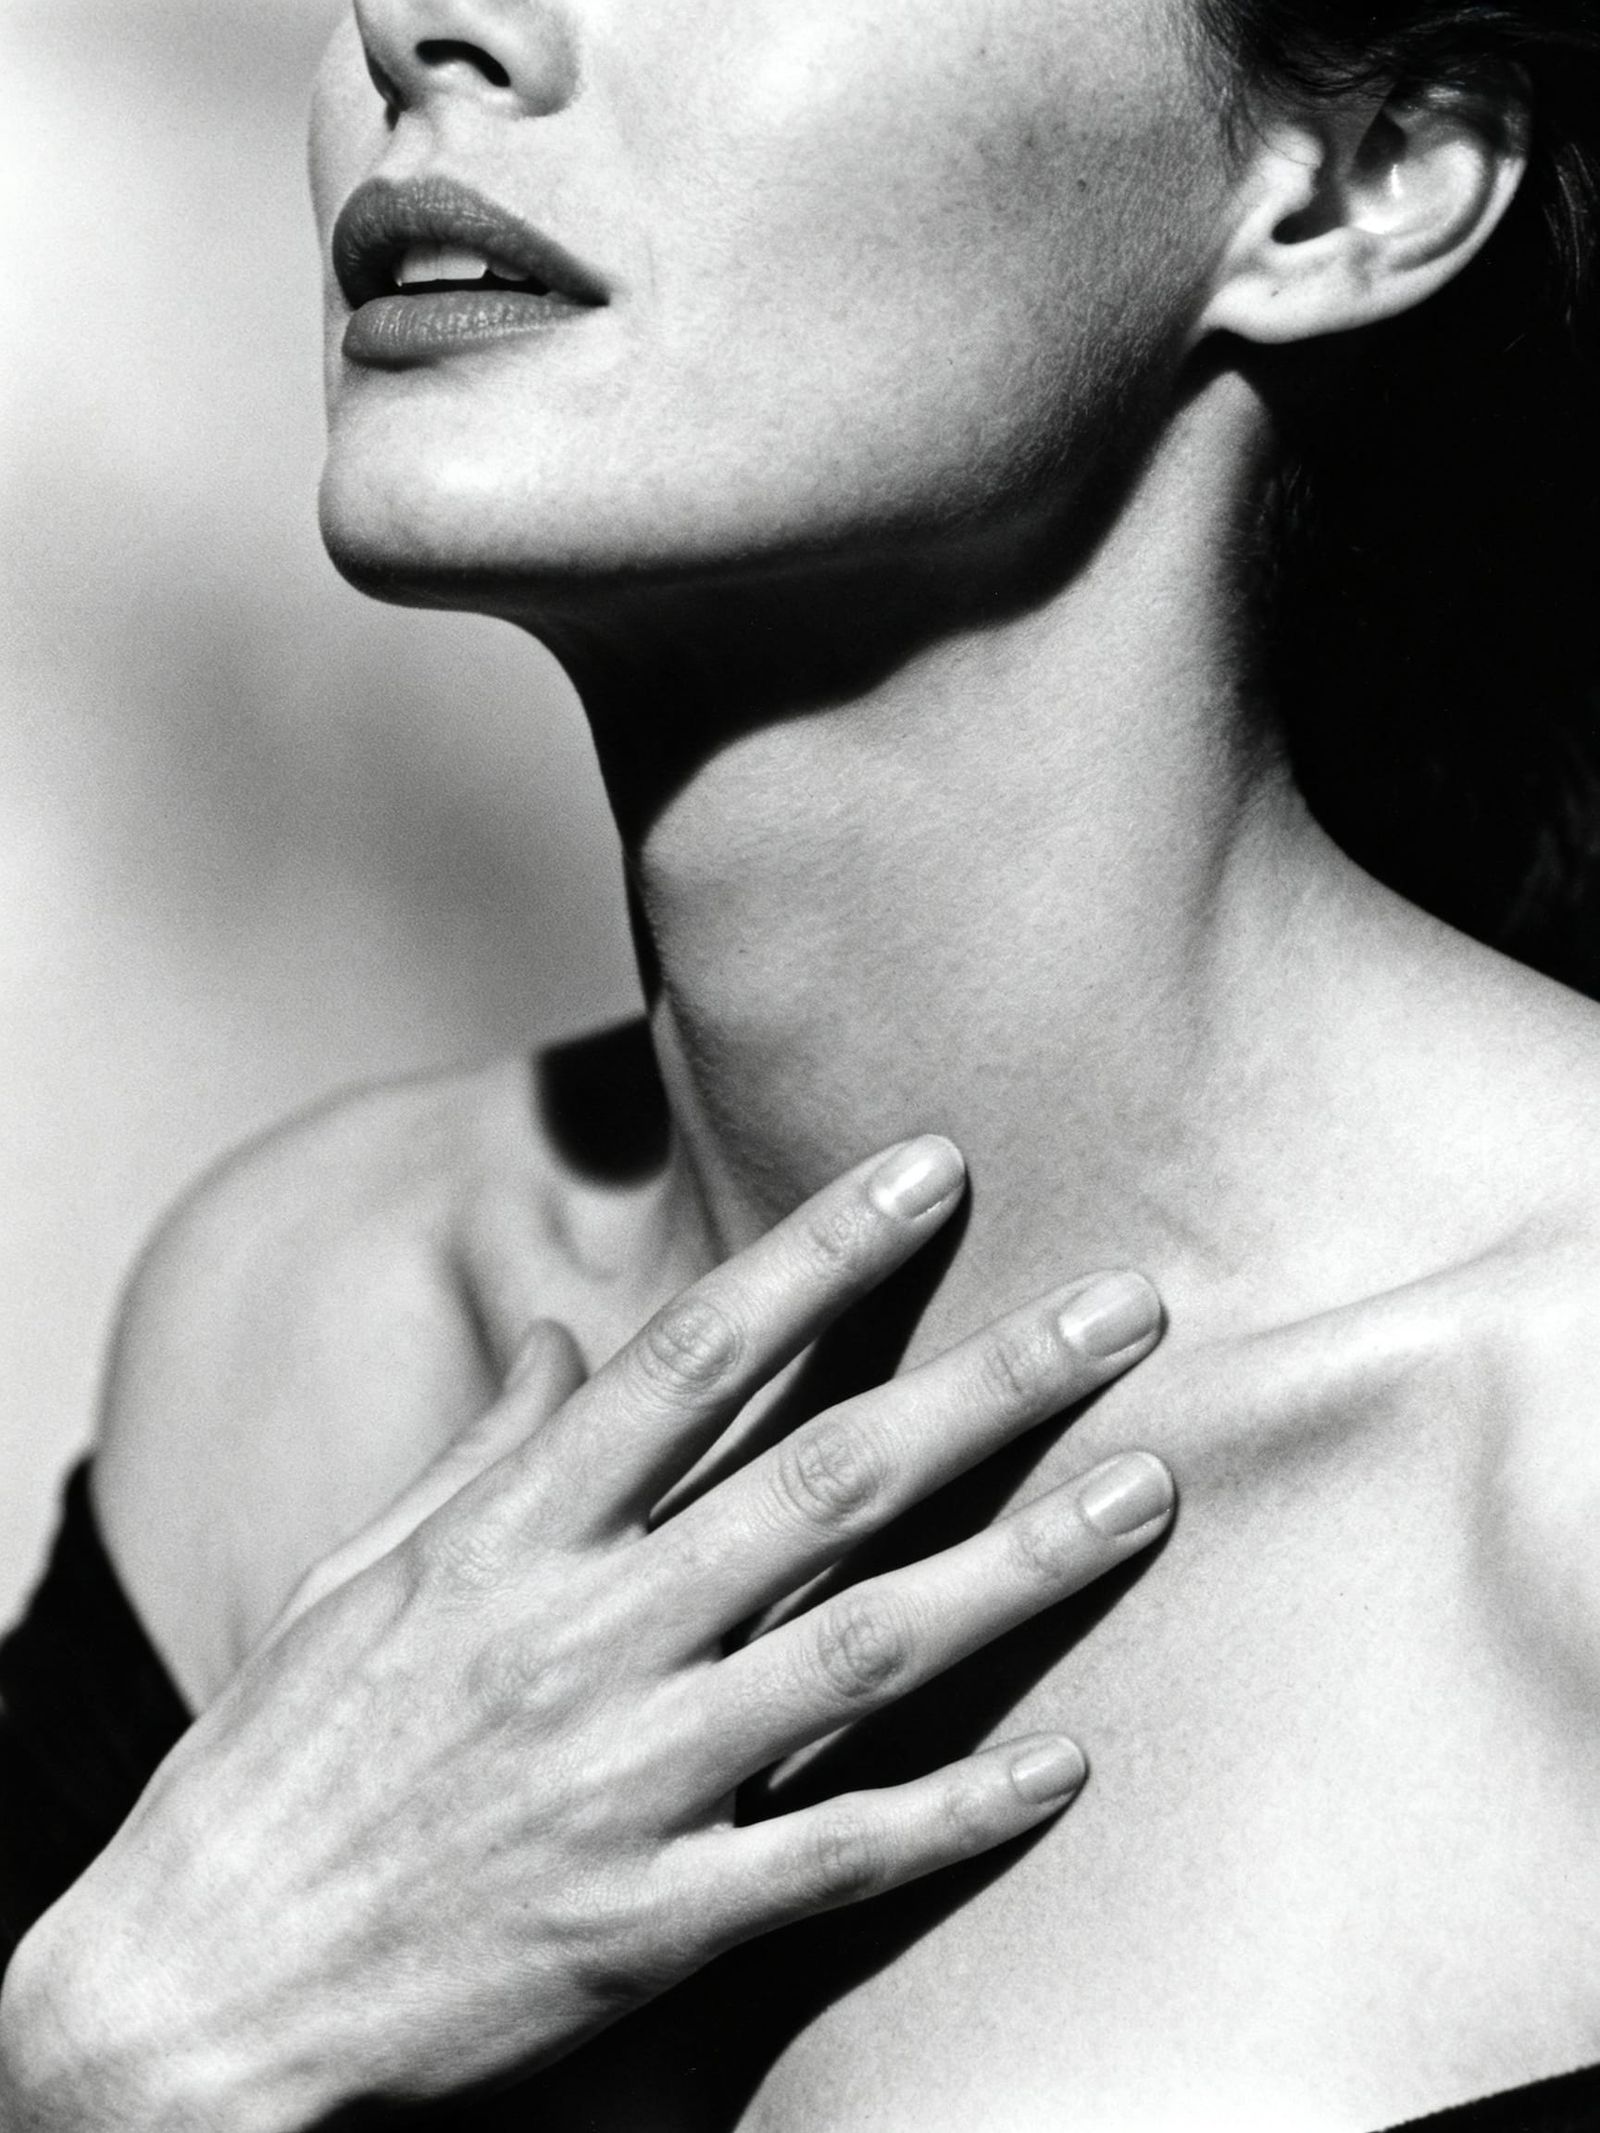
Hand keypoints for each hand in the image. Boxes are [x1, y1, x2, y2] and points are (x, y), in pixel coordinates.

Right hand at [0, 1137, 1171, 2130]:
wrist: (191, 2000)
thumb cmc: (277, 1765)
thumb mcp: (358, 1580)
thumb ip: (483, 1451)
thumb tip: (565, 1340)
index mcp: (509, 1538)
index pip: (696, 1356)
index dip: (827, 1252)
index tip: (936, 1168)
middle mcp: (583, 1638)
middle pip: (826, 1484)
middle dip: (990, 1385)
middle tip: (1127, 1308)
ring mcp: (624, 1784)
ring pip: (867, 1654)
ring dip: (1022, 1569)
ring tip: (1146, 1492)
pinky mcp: (648, 1926)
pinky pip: (836, 1858)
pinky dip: (958, 1811)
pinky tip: (1068, 1760)